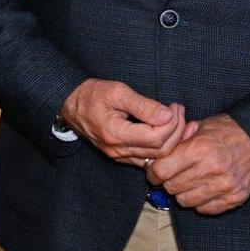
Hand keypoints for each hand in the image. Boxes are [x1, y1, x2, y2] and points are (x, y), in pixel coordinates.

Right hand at [61, 79, 189, 163]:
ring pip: (156, 157)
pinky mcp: (121, 156)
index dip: (172, 123)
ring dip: (172, 139)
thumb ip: (143, 105)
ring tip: (177, 119)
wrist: (70, 105)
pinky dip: (163, 147)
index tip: (175, 107)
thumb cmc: (92, 95)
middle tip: (179, 111)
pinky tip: (169, 132)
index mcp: (115, 133)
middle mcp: (118, 150)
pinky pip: (148, 158)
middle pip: (160, 150)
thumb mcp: (117, 92)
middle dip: (176, 130)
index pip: (155, 137)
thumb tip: (168, 115)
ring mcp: (119, 156)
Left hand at [150, 114, 249, 213]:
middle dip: (168, 182)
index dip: (153, 172)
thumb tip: (157, 150)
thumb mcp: (202, 126)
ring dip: (183, 193)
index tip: (155, 171)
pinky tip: (204, 189)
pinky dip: (200, 202)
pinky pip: (205, 209)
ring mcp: (224, 186)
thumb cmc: (229, 132)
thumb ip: (179, 139)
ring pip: (186, 201)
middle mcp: (211, 170)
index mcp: (199, 149)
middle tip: (173, 175)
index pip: (161, 171)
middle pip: (171, 188)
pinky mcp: (234, 198)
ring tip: (189, 182)